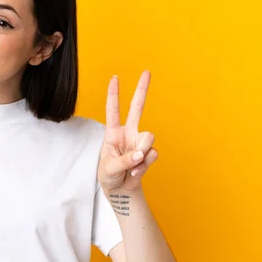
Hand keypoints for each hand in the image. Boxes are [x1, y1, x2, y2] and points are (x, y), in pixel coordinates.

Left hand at [97, 71, 158, 192]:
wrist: (120, 189)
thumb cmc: (108, 175)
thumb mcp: (109, 168)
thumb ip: (124, 160)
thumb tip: (141, 153)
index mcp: (113, 133)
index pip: (113, 110)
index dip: (113, 95)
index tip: (115, 78)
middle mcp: (128, 133)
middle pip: (137, 108)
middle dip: (142, 90)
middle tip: (146, 72)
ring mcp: (140, 142)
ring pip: (149, 138)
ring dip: (141, 154)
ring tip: (130, 167)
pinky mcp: (149, 153)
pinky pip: (152, 154)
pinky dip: (144, 166)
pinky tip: (135, 172)